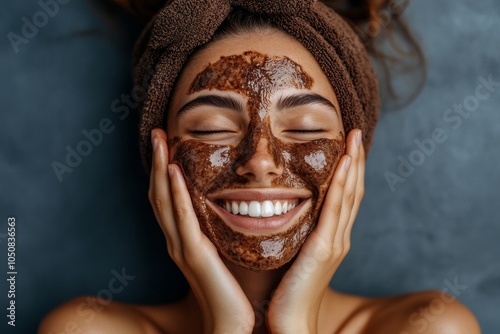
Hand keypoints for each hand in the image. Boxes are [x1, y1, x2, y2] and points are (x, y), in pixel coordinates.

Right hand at [148, 128, 253, 333]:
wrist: (231, 323)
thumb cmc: (231, 289)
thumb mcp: (221, 251)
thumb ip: (217, 230)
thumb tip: (230, 204)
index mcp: (183, 238)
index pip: (167, 197)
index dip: (161, 169)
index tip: (165, 142)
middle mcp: (176, 240)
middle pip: (158, 193)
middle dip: (155, 161)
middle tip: (155, 132)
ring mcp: (181, 247)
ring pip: (164, 201)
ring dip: (159, 168)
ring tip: (158, 140)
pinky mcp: (194, 254)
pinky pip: (182, 218)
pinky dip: (175, 193)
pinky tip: (172, 171)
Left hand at [267, 129, 364, 333]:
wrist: (288, 322)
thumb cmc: (285, 291)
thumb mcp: (293, 254)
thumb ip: (296, 234)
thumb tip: (283, 210)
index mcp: (331, 238)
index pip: (344, 197)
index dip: (349, 171)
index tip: (348, 146)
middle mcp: (339, 237)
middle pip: (353, 192)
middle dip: (356, 161)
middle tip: (357, 133)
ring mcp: (334, 242)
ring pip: (349, 196)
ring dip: (353, 165)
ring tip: (355, 138)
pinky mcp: (324, 248)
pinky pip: (335, 210)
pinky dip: (343, 184)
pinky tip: (345, 164)